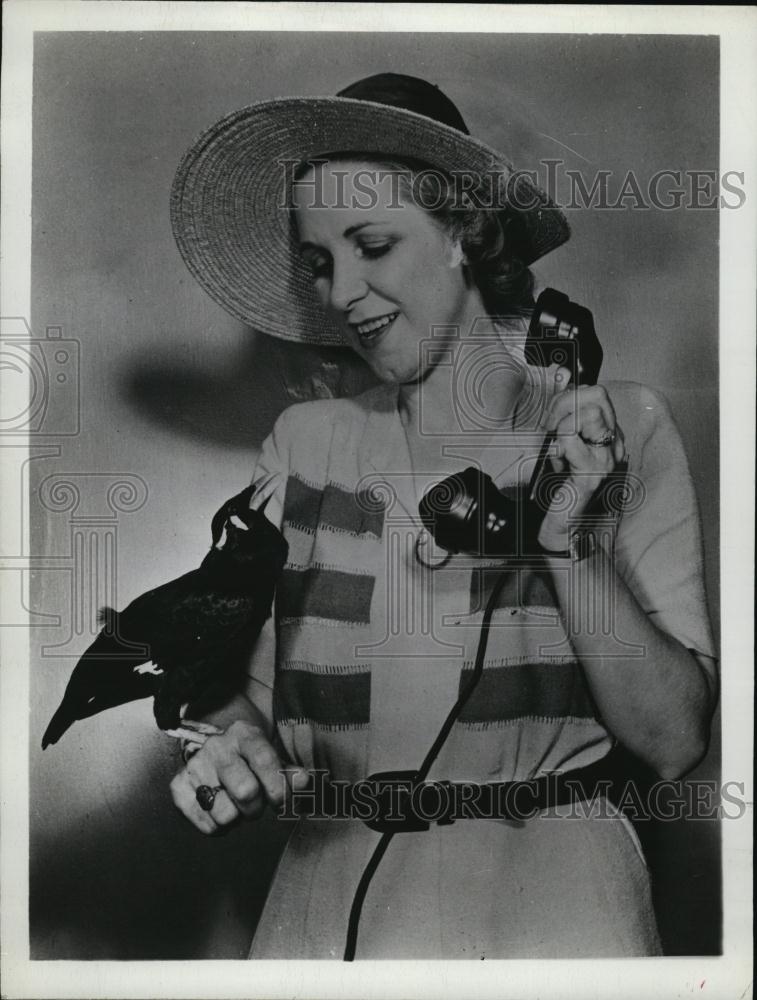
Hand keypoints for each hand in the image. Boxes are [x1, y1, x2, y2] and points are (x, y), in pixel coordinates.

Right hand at [170, 720, 308, 834]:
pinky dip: (219, 826)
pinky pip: (206, 825)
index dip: (279, 788)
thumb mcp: (273, 758)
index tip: (283, 803)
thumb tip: (304, 780)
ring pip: (225, 814)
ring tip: (236, 804)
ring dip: (237, 817)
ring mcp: (195, 765)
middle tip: (256, 803)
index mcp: (244, 734)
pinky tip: (221, 809)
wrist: (217, 751)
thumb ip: (290, 772)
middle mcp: (216, 746)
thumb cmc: (250, 759)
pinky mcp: (178, 786)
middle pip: (245, 792)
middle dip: (257, 807)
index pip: (265, 760)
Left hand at [537, 380, 625, 549]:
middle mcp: (613, 443)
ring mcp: (607, 458)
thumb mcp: (557, 438)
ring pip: (584, 415)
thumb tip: (564, 378)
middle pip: (595, 396)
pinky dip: (556, 448)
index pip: (597, 392)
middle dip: (562, 406)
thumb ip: (564, 411)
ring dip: (560, 429)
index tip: (552, 417)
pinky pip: (570, 440)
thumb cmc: (556, 480)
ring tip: (557, 452)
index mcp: (608, 432)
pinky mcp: (593, 472)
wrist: (557, 520)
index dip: (568, 397)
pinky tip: (558, 466)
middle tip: (550, 430)